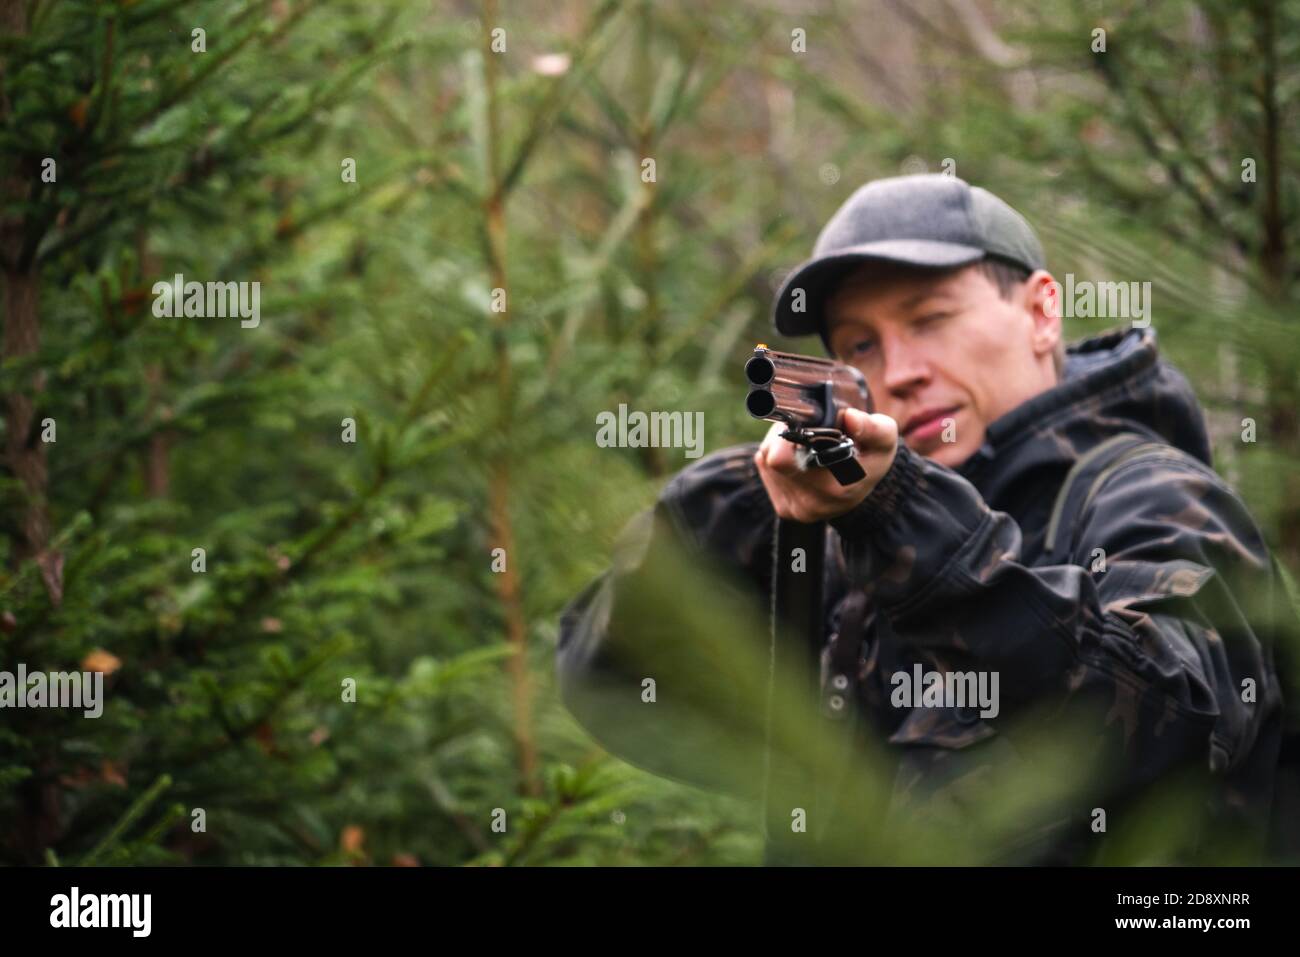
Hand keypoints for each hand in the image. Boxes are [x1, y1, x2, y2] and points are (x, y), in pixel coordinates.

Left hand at [754, 408, 898, 522]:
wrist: (862, 488)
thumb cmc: (871, 458)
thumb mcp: (884, 440)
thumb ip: (872, 428)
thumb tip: (850, 418)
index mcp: (835, 488)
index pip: (784, 457)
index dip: (790, 433)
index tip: (805, 422)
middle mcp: (812, 504)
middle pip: (773, 455)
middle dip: (786, 435)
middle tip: (807, 430)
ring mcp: (795, 509)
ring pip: (767, 459)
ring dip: (780, 444)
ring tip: (805, 443)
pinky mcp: (783, 509)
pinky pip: (765, 470)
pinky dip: (775, 457)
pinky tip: (797, 456)